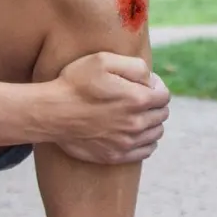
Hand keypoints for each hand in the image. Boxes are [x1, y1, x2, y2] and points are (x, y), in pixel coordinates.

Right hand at [49, 53, 170, 164]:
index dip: (157, 86)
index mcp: (137, 99)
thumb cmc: (76, 83)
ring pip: (156, 133)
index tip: (144, 83)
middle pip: (162, 115)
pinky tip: (134, 132)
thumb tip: (151, 80)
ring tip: (135, 114)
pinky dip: (145, 142)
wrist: (51, 112)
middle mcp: (136, 124)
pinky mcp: (116, 156)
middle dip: (154, 104)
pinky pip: (145, 151)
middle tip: (137, 97)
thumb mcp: (104, 60)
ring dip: (151, 123)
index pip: (164, 96)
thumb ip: (136, 66)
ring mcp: (127, 142)